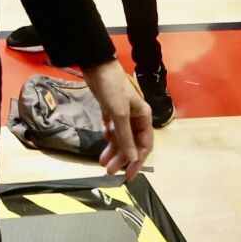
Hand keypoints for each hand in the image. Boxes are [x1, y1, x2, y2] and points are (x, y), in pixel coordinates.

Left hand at [84, 60, 153, 179]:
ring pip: (121, 136)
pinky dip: (109, 134)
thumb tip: (133, 159)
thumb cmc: (112, 88)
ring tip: (102, 161)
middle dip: (121, 157)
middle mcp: (136, 116)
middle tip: (109, 171)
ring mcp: (123, 112)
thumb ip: (126, 137)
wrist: (96, 65)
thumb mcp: (119, 114)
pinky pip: (113, 126)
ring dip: (113, 149)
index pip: (144, 145)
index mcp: (144, 117)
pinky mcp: (110, 108)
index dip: (137, 161)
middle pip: (131, 143)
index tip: (128, 176)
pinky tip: (104, 137)